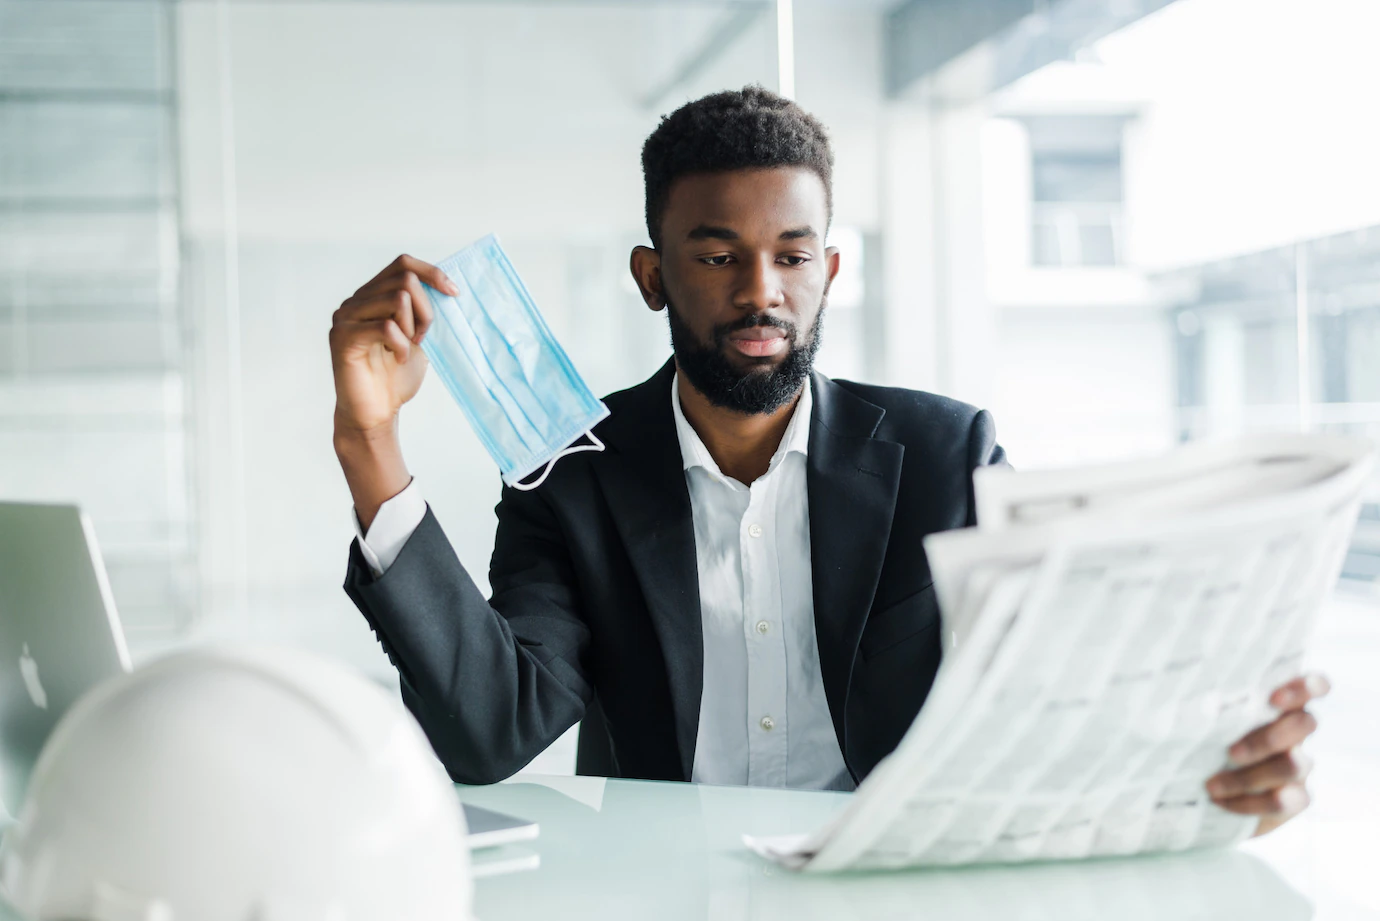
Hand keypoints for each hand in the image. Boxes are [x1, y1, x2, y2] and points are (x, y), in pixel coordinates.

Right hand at [330, 254, 455, 435]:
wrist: (376, 413)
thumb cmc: (395, 378)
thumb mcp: (417, 337)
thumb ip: (422, 311)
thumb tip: (448, 287)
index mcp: (372, 296)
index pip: (402, 263)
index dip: (431, 273)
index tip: (454, 293)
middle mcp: (355, 301)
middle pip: (404, 279)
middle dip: (426, 309)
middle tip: (423, 337)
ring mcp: (345, 317)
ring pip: (397, 299)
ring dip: (413, 326)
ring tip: (407, 348)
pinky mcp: (343, 337)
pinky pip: (386, 327)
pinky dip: (401, 345)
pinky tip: (398, 359)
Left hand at [1206, 674, 1328, 836]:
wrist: (1194, 790)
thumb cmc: (1197, 740)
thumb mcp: (1198, 719)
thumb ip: (1205, 705)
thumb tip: (1178, 690)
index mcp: (1276, 704)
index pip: (1313, 686)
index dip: (1304, 687)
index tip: (1273, 698)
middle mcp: (1294, 732)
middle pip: (1305, 724)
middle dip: (1269, 738)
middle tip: (1230, 752)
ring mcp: (1299, 764)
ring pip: (1295, 765)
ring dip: (1250, 776)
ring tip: (1212, 785)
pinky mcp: (1295, 798)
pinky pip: (1286, 800)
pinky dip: (1252, 803)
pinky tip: (1222, 802)